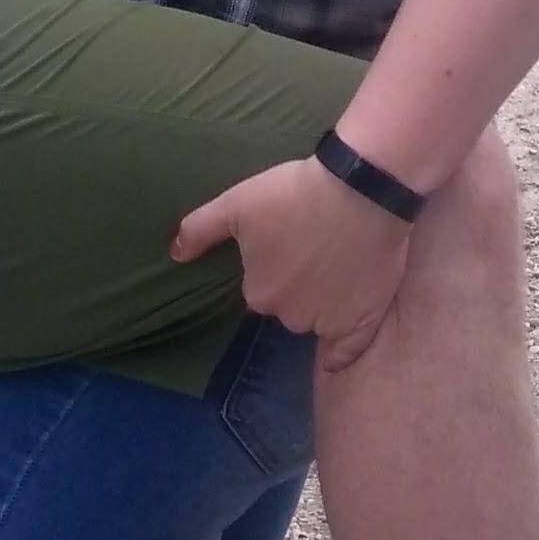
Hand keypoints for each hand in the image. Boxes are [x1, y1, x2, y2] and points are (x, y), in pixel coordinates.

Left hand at [174, 154, 416, 374]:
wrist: (360, 189)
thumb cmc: (293, 194)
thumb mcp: (236, 204)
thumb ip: (200, 230)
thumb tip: (174, 255)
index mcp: (259, 294)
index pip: (260, 288)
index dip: (272, 265)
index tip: (286, 242)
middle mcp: (291, 317)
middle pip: (289, 306)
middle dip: (297, 285)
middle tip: (313, 248)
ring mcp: (329, 322)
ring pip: (318, 319)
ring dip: (322, 301)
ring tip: (338, 263)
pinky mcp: (364, 321)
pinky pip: (349, 347)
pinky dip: (343, 350)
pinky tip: (338, 350)